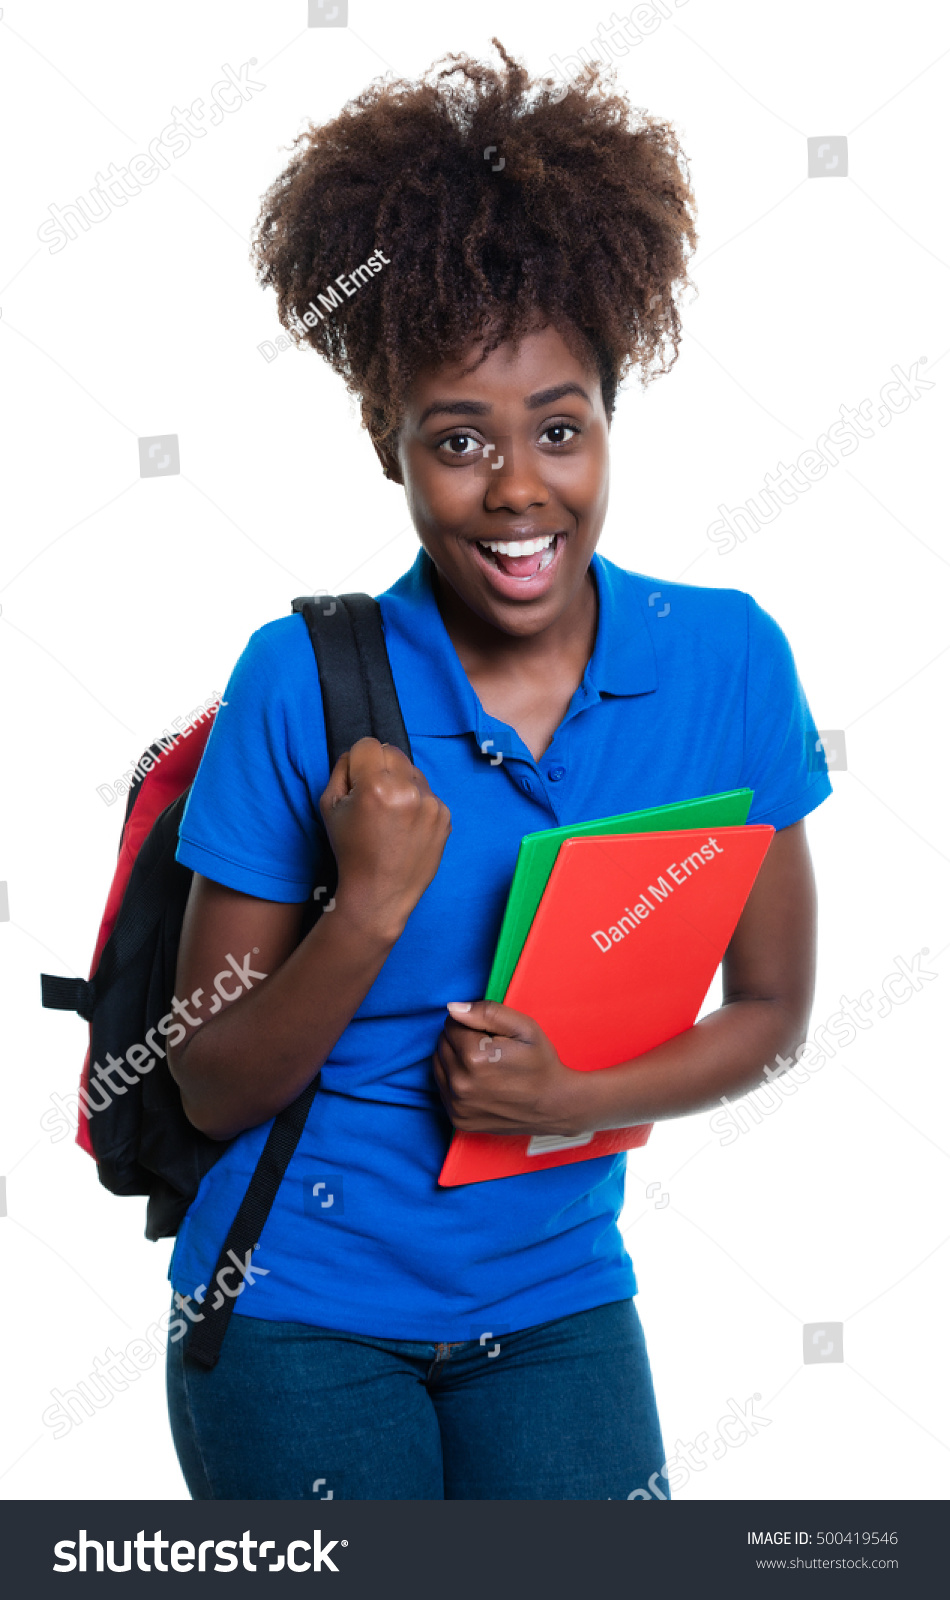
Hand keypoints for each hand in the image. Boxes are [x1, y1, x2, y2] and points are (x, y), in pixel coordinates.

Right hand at [319, 738, 451, 940]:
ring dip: (401, 784)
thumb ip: (341, 770)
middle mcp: (408, 789)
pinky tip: (405, 827)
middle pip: (393, 752)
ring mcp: (431, 803)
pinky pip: (427, 793)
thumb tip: (357, 755)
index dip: (358, 762)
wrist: (380, 892)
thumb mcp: (329, 806)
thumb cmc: (351, 851)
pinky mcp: (445, 815)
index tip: (357, 783)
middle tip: (373, 798)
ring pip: (412, 771)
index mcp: (376, 785)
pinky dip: (416, 803)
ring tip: (391, 816)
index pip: (368, 744)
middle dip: (380, 768)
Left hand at [432, 999, 583, 1135]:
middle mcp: (461, 1084)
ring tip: (484, 1065)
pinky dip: (455, 1080)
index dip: (472, 1024)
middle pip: (442, 1043)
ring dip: (455, 1059)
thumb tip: (452, 1008)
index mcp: (474, 1057)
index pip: (451, 1024)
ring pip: (439, 1064)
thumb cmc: (541, 1063)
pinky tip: (478, 1082)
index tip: (491, 1035)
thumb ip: (487, 1012)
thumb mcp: (524, 1028)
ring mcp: (458, 1105)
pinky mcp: (458, 1120)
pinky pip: (443, 1088)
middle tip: (489, 1049)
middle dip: (461, 1040)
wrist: (555, 1106)